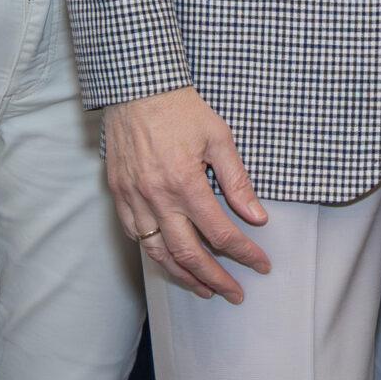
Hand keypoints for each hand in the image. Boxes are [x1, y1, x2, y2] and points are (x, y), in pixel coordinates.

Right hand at [101, 87, 271, 301]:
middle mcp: (157, 197)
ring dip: (183, 276)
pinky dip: (154, 253)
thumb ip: (237, 181)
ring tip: (204, 290)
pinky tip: (169, 260)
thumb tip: (257, 217)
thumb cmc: (181, 108)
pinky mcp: (119, 194)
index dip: (244, 254)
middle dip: (215, 279)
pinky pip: (135, 236)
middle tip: (235, 293)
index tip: (261, 265)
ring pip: (158, 253)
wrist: (136, 86)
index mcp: (185, 183)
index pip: (220, 233)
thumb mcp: (219, 137)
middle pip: (188, 254)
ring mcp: (134, 198)